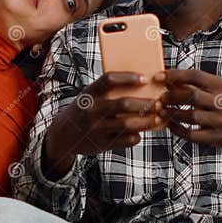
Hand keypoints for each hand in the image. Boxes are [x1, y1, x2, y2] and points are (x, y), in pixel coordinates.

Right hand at [46, 72, 164, 172]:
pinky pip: (125, 140)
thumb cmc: (84, 111)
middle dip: (144, 103)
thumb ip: (108, 92)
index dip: (128, 78)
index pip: (109, 80)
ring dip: (146, 122)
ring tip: (158, 119)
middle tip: (158, 102)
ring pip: (127, 124)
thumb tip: (141, 86)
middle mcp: (91, 110)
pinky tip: (141, 132)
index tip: (144, 79)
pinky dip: (136, 136)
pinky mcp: (101, 144)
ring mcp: (96, 128)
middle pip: (123, 104)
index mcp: (89, 94)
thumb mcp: (89, 97)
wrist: (62, 135)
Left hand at [155, 68, 221, 146]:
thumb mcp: (216, 88)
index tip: (158, 77)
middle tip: (159, 98)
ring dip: (172, 113)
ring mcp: (221, 121)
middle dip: (172, 96)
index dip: (175, 75)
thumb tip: (166, 79)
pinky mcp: (217, 137)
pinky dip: (177, 129)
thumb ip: (194, 84)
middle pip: (192, 96)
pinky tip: (168, 124)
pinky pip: (192, 135)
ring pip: (191, 116)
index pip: (196, 76)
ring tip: (160, 110)